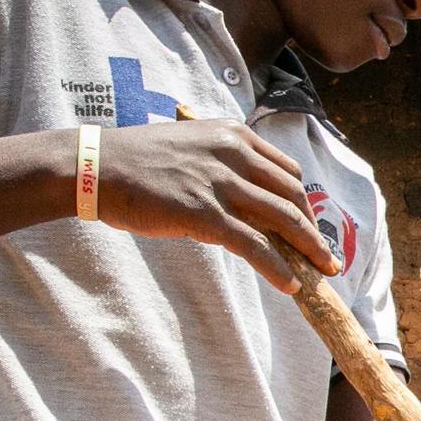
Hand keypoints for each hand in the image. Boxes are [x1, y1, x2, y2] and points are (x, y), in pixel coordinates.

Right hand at [97, 120, 338, 294]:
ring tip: (321, 272)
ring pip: (283, 219)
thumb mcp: (191, 147)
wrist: (95, 167)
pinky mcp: (204, 213)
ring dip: (309, 249)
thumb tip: (252, 199)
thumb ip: (224, 164)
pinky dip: (278, 267)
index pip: (287, 170)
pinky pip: (254, 245)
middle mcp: (233, 154)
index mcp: (233, 136)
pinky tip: (290, 284)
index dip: (305, 201)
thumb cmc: (138, 161)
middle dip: (314, 229)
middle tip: (325, 255)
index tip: (311, 224)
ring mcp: (220, 184)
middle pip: (293, 194)